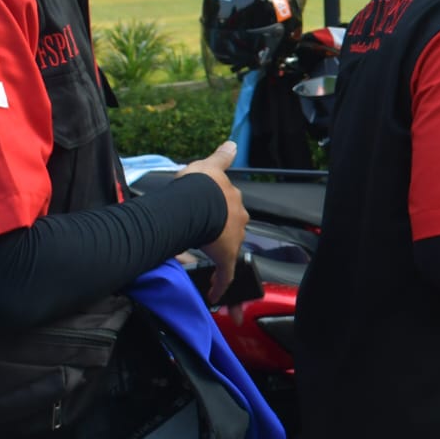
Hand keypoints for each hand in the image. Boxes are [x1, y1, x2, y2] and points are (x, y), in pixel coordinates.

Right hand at [177, 141, 247, 303]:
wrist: (202, 198)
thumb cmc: (201, 184)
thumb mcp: (210, 165)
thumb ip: (222, 157)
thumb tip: (232, 144)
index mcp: (233, 204)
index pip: (231, 212)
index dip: (224, 218)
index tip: (217, 222)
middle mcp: (237, 221)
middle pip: (233, 233)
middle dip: (224, 240)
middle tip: (211, 247)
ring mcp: (233, 239)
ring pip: (230, 254)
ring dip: (223, 264)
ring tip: (215, 274)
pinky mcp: (226, 256)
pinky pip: (225, 274)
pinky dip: (220, 285)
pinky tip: (216, 295)